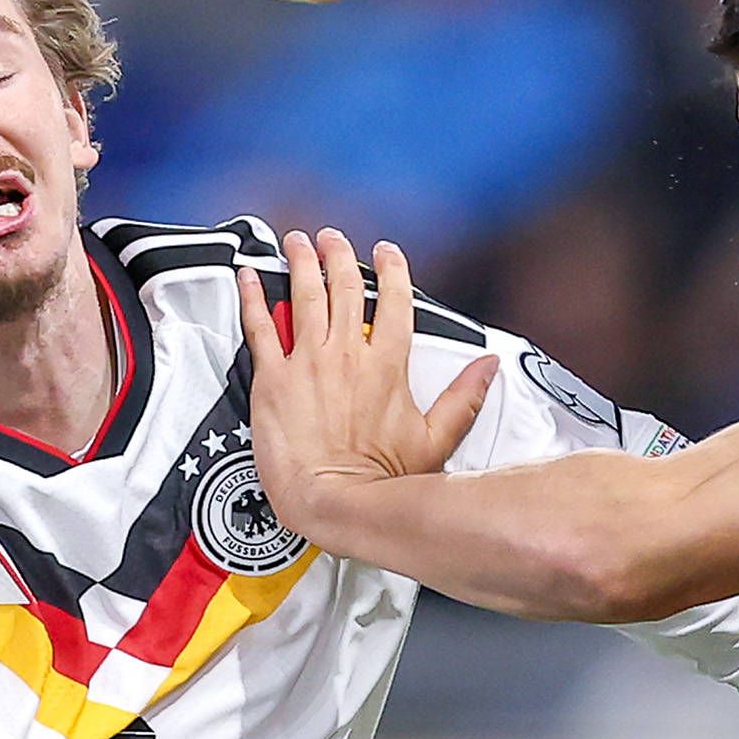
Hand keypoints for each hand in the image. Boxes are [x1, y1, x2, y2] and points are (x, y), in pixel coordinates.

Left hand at [244, 228, 497, 542]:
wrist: (332, 500)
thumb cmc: (379, 481)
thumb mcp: (435, 440)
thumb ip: (463, 398)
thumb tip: (488, 369)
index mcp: (387, 365)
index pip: (395, 301)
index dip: (393, 270)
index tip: (388, 254)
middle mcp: (347, 354)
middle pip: (345, 287)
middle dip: (339, 255)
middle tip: (333, 238)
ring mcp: (308, 361)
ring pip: (305, 295)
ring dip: (302, 261)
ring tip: (298, 241)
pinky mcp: (273, 378)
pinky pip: (261, 326)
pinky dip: (254, 297)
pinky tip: (251, 277)